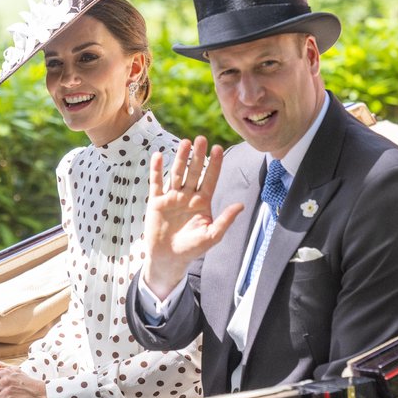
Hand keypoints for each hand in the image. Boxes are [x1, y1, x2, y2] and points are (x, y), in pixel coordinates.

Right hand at [143, 136, 243, 298]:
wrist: (168, 258)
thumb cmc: (192, 248)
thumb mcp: (211, 236)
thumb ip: (225, 220)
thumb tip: (241, 205)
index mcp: (203, 201)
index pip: (210, 179)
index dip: (214, 164)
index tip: (218, 149)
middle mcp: (188, 195)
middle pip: (194, 171)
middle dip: (198, 156)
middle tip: (201, 139)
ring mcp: (172, 197)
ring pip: (177, 173)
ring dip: (180, 158)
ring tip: (185, 143)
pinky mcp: (157, 201)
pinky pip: (156, 182)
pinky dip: (156, 169)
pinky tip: (158, 156)